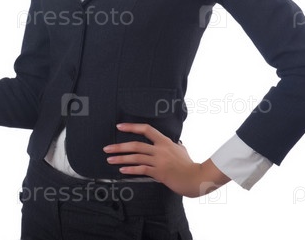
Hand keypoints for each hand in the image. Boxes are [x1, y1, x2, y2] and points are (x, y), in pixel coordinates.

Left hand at [103, 123, 230, 197]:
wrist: (196, 178)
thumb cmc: (189, 165)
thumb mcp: (182, 149)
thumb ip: (175, 145)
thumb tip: (175, 142)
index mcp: (165, 141)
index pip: (146, 129)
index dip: (132, 126)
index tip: (120, 126)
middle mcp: (160, 149)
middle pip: (136, 145)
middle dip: (119, 146)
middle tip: (107, 148)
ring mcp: (159, 161)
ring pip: (136, 157)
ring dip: (121, 159)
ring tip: (110, 160)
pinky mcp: (159, 173)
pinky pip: (141, 170)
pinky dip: (130, 170)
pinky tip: (122, 170)